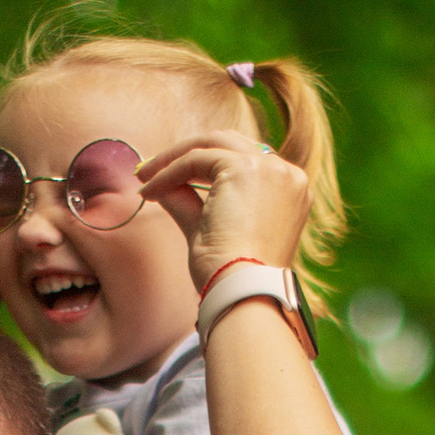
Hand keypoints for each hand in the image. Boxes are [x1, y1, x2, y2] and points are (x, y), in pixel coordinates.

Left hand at [135, 135, 310, 278]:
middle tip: (151, 171)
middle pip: (229, 143)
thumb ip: (190, 203)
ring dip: (173, 158)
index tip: (171, 179)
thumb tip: (164, 186)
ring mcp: (269, 168)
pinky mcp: (244, 168)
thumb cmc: (232, 276)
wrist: (243, 290)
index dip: (205, 166)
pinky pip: (196, 159)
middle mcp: (286, 174)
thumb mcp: (211, 231)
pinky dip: (168, 172)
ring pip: (211, 144)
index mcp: (289, 190)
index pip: (244, 161)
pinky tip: (149, 190)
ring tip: (145, 177)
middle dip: (186, 154)